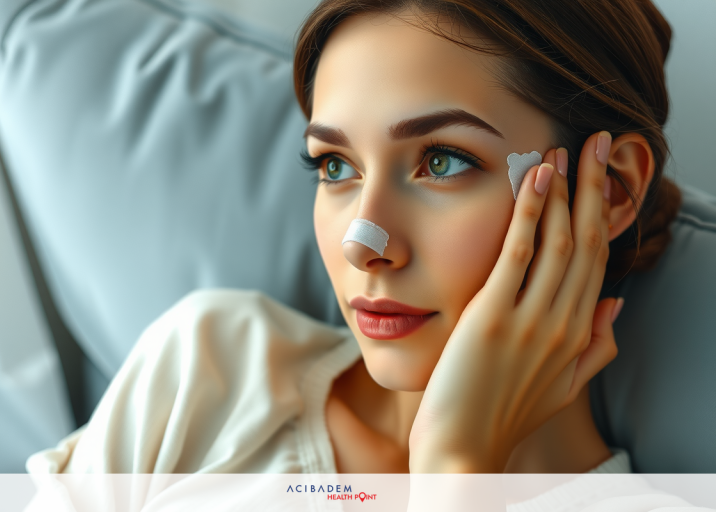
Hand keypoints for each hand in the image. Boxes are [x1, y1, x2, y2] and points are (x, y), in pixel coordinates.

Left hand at [409, 132, 619, 472]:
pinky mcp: (492, 320)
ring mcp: (529, 322)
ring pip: (558, 243)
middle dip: (593, 188)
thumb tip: (616, 307)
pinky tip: (535, 178)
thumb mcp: (562, 387)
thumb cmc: (504, 416)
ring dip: (565, 191)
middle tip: (597, 140)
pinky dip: (529, 213)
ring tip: (566, 147)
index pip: (596, 262)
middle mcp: (561, 325)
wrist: (463, 450)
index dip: (601, 214)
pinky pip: (517, 256)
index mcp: (577, 336)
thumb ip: (594, 348)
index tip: (600, 176)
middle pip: (585, 243)